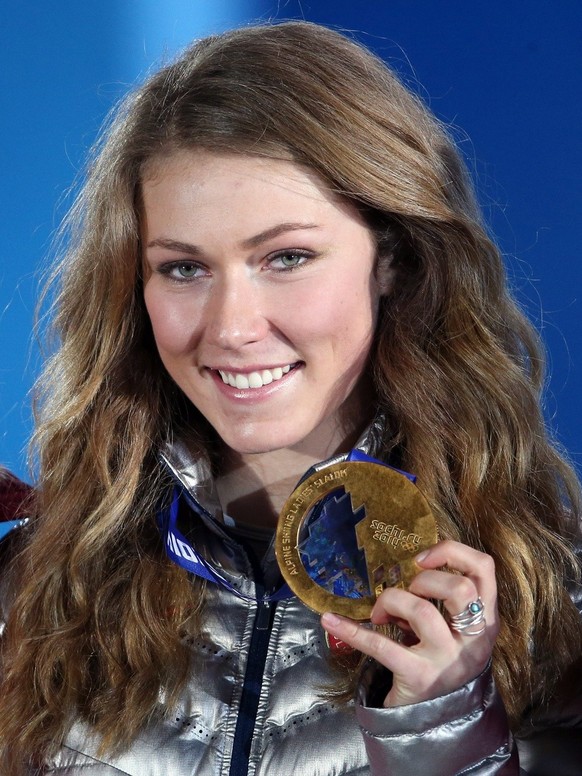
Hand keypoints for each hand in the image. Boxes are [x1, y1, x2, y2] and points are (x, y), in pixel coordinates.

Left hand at [321, 540, 497, 706]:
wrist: (435, 722)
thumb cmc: (441, 662)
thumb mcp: (456, 631)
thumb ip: (444, 601)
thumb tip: (408, 569)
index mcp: (486, 621)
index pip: (484, 570)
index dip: (453, 552)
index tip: (423, 557)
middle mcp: (473, 641)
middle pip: (459, 588)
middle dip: (424, 579)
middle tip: (406, 590)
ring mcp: (447, 661)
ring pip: (422, 611)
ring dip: (392, 601)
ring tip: (380, 613)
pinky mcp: (418, 677)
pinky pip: (381, 646)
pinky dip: (352, 630)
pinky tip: (331, 621)